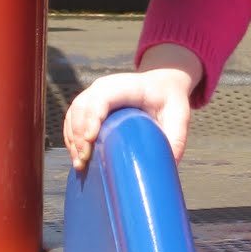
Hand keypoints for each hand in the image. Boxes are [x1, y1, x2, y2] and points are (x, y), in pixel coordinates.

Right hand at [63, 49, 200, 170]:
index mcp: (128, 85)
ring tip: (80, 163)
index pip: (103, 97)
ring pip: (74, 113)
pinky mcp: (89, 104)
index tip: (91, 139)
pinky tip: (77, 155)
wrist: (162, 84)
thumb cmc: (170, 100)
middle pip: (83, 106)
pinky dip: (71, 136)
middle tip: (84, 161)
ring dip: (73, 138)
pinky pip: (73, 118)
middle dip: (79, 134)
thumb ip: (176, 139)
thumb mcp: (179, 116)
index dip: (93, 116)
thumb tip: (168, 166)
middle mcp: (105, 86)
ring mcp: (94, 93)